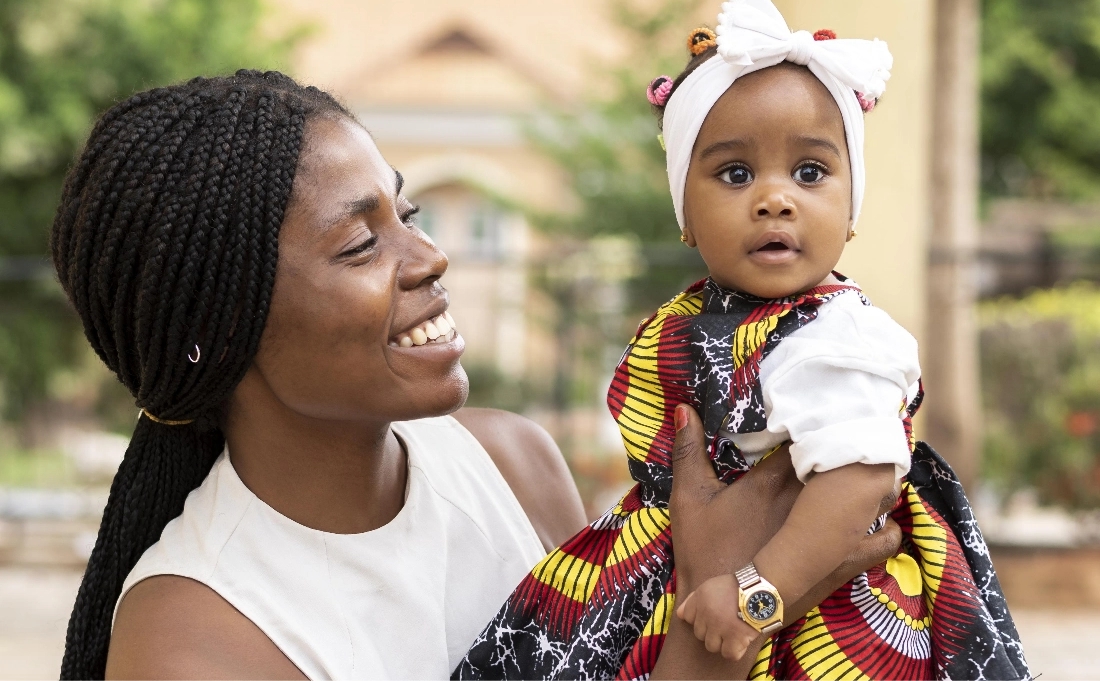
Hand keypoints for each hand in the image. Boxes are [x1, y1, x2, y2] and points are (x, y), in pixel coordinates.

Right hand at [649, 405, 901, 679]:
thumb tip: (682, 407)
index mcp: (774, 483)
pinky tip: (878, 516)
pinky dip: (887, 524)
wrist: (725, 613)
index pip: (805, 437)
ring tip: (870, 470)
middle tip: (853, 429)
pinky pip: (886, 538)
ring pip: (871, 495)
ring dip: (871, 482)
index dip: (814, 422)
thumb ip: (688, 451)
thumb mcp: (689, 499)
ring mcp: (832, 534)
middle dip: (849, 446)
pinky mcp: (846, 561)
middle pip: (845, 462)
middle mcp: (809, 504)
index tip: (818, 410)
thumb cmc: (703, 552)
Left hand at [676, 575, 757, 660]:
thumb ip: (693, 599)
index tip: (712, 616)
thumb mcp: (711, 586)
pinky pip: (729, 654)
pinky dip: (735, 650)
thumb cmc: (737, 586)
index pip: (686, 617)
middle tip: (726, 623)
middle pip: (699, 634)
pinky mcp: (735, 638)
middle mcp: (707, 614)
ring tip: (734, 631)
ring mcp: (720, 628)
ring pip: (711, 646)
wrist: (760, 589)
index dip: (699, 618)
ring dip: (722, 642)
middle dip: (711, 630)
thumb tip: (679, 615)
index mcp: (700, 599)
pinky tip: (741, 640)